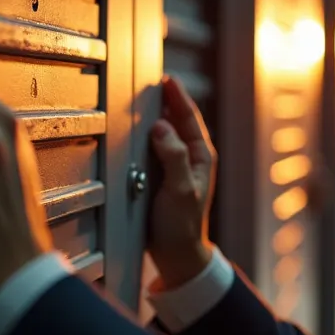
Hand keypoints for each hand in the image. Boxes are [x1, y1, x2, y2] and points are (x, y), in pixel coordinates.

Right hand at [147, 76, 216, 288]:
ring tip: (139, 100)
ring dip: (153, 117)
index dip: (177, 97)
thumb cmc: (181, 226)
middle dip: (164, 101)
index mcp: (201, 157)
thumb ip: (173, 157)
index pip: (189, 118)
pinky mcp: (161, 176)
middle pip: (177, 121)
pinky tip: (133, 131)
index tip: (165, 79)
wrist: (175, 255)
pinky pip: (153, 148)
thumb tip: (161, 127)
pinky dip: (144, 136)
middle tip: (148, 82)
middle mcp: (190, 157)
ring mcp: (175, 166)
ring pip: (164, 133)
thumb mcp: (180, 190)